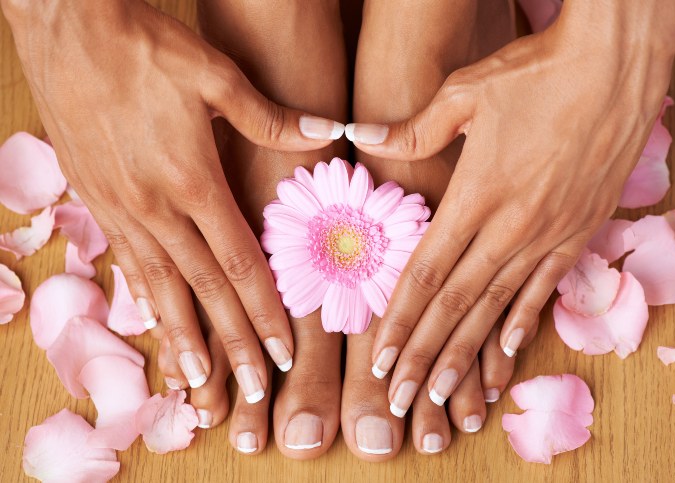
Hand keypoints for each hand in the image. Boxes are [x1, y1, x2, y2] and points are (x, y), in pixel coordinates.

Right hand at [3, 0, 343, 398]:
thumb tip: (326, 135)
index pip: (240, 266)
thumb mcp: (214, 74)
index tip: (285, 353)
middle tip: (253, 393)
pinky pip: (128, 264)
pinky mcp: (96, 200)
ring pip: (160, 289)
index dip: (265, 314)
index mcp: (192, 180)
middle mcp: (155, 207)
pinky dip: (147, 303)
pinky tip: (158, 326)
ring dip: (184, 340)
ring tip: (201, 386)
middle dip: (233, 346)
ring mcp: (120, 208)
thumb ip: (270, 118)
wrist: (65, 24)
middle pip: (204, 291)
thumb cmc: (143, 45)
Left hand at [348, 1, 674, 408]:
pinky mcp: (580, 232)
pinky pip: (545, 289)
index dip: (399, 323)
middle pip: (456, 305)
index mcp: (474, 195)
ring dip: (468, 357)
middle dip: (424, 358)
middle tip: (401, 400)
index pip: (425, 275)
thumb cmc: (537, 71)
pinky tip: (504, 357)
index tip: (380, 362)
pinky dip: (521, 325)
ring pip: (497, 308)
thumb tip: (359, 135)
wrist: (619, 64)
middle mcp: (509, 226)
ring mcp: (549, 234)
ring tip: (444, 397)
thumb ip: (411, 129)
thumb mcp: (464, 91)